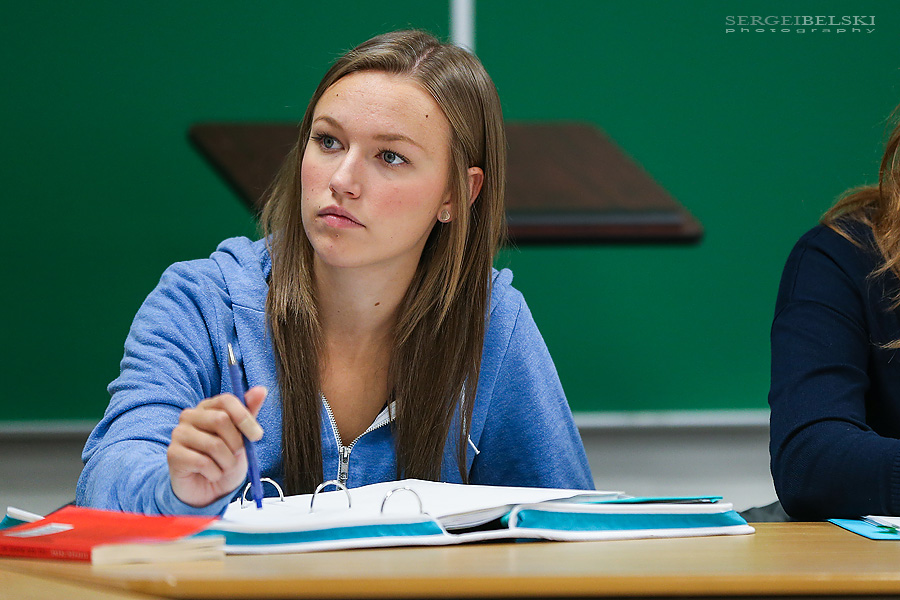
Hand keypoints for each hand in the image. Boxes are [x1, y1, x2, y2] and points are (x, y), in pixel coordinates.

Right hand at [167, 386, 266, 507]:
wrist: (209, 489)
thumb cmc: (226, 459)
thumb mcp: (243, 437)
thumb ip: (249, 414)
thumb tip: (261, 389)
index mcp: (208, 406)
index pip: (227, 400)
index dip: (244, 417)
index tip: (257, 436)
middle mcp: (190, 416)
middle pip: (220, 420)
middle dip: (237, 443)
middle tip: (236, 455)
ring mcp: (179, 434)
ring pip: (214, 445)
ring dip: (228, 462)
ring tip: (224, 467)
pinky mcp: (173, 454)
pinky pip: (203, 463)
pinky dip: (216, 473)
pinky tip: (211, 474)